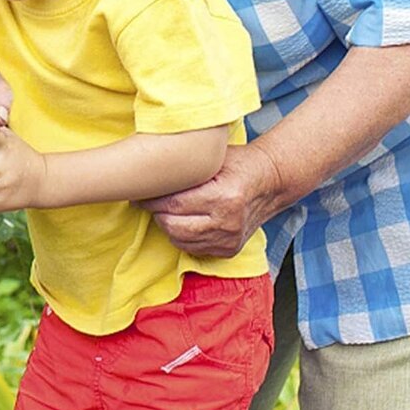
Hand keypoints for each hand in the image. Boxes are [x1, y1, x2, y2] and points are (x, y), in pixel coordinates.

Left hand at [136, 144, 283, 257]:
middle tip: (147, 199)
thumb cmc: (238, 164)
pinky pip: (193, 248)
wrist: (271, 182)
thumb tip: (148, 173)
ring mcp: (230, 239)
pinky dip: (181, 236)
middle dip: (156, 213)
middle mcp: (228, 222)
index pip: (173, 204)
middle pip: (174, 226)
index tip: (138, 192)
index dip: (151, 199)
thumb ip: (184, 168)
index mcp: (224, 197)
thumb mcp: (211, 159)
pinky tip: (181, 219)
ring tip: (164, 208)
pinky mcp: (229, 250)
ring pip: (181, 240)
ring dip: (167, 225)